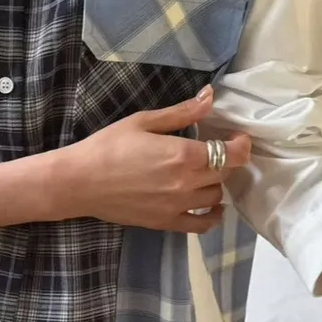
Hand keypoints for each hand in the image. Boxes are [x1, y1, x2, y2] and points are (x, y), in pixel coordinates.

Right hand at [56, 85, 250, 232]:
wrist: (79, 182)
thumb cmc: (108, 146)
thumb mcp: (144, 121)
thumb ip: (182, 112)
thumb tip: (210, 96)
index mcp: (184, 154)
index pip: (231, 153)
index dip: (241, 145)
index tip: (238, 138)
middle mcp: (187, 183)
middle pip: (225, 174)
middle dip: (226, 160)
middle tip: (215, 151)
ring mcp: (178, 206)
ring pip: (216, 197)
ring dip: (215, 184)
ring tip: (203, 174)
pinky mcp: (166, 222)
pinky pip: (202, 225)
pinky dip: (212, 217)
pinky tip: (211, 208)